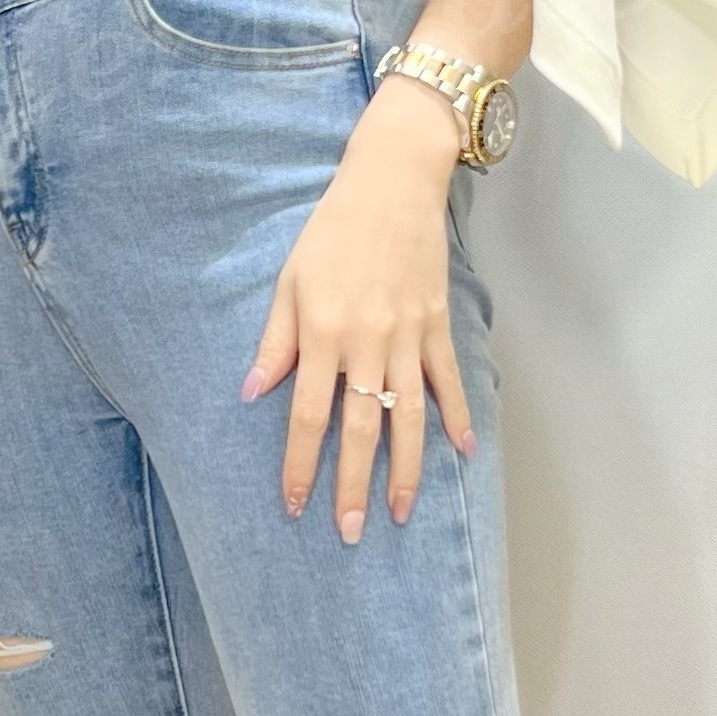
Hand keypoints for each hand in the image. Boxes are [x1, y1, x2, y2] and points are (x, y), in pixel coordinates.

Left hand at [242, 76, 478, 536]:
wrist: (393, 182)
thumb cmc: (332, 230)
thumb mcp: (290, 280)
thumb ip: (276, 341)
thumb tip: (253, 393)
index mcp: (324, 333)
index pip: (309, 416)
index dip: (302, 465)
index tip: (296, 505)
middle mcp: (368, 343)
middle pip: (359, 429)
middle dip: (353, 486)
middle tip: (350, 532)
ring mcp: (408, 337)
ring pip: (408, 417)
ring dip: (406, 470)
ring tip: (401, 513)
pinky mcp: (438, 325)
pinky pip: (448, 381)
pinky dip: (459, 417)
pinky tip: (463, 453)